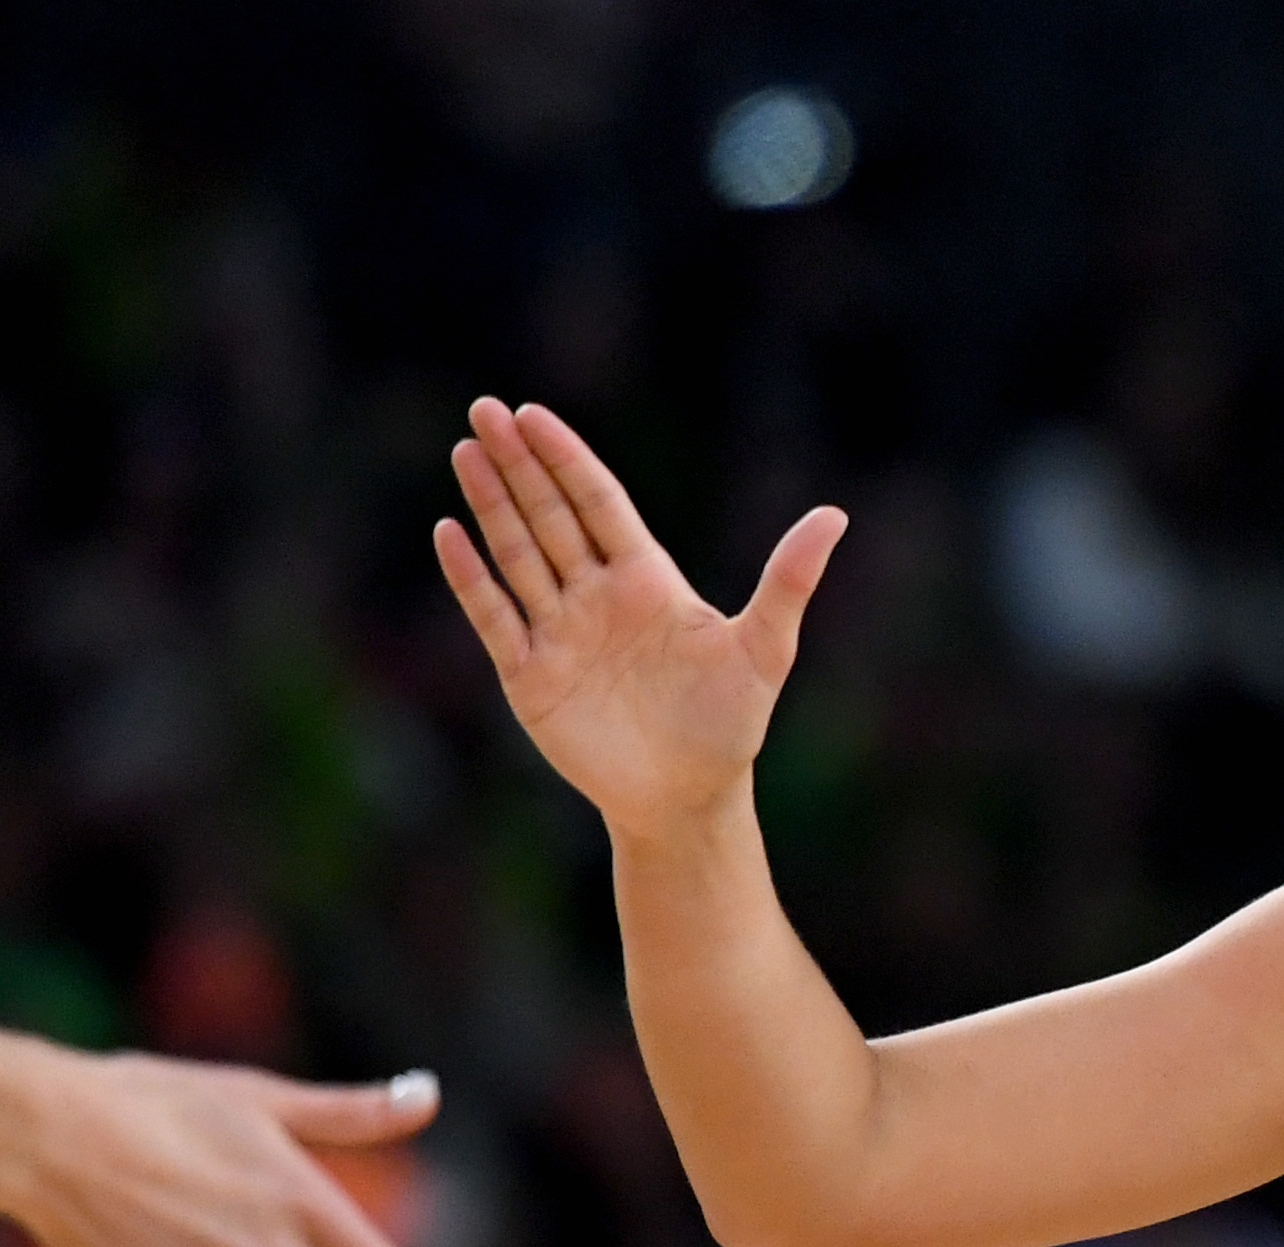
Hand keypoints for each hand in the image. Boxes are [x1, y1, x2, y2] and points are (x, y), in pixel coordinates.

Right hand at [433, 398, 844, 832]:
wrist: (688, 800)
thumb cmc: (729, 726)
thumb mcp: (765, 649)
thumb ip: (789, 582)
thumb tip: (835, 515)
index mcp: (647, 579)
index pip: (598, 501)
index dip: (565, 457)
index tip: (531, 413)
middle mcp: (596, 596)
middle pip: (549, 516)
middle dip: (517, 465)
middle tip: (483, 409)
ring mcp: (559, 633)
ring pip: (517, 555)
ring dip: (490, 505)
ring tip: (464, 450)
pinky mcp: (530, 676)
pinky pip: (494, 617)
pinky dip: (470, 578)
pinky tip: (448, 533)